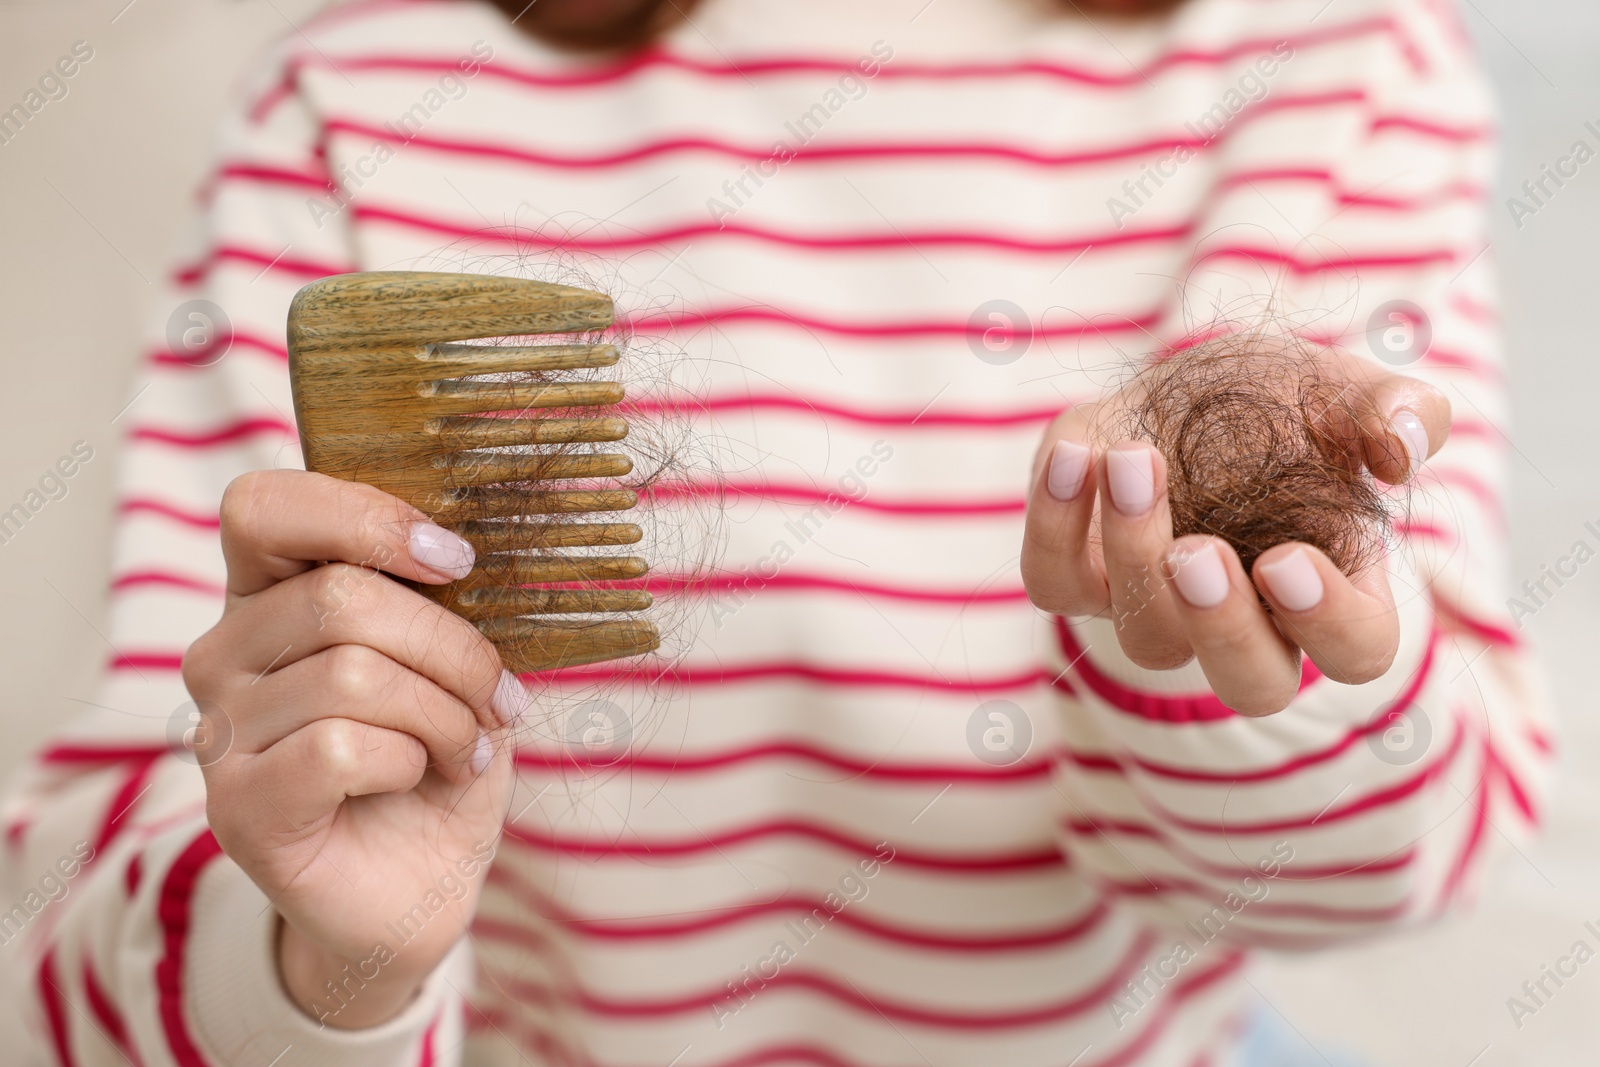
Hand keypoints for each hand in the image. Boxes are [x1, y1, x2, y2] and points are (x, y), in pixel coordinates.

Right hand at [182, 471, 526, 1027]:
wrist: (420, 884)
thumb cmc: (436, 761)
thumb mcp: (454, 664)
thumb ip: (443, 601)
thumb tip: (471, 548)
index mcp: (270, 596)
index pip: (264, 508)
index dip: (363, 516)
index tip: (456, 561)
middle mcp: (225, 654)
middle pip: (340, 597)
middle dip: (452, 647)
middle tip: (499, 696)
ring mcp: (221, 733)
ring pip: (351, 675)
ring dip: (444, 713)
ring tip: (466, 746)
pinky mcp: (238, 808)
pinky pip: (338, 747)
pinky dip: (410, 760)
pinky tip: (420, 778)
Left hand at [1020, 348, 1450, 715]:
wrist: (1180, 389)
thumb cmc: (1279, 404)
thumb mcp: (1338, 390)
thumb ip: (1392, 410)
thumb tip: (1407, 444)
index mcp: (1328, 593)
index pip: (1355, 651)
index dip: (1328, 622)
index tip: (1286, 561)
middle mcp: (1243, 624)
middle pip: (1250, 682)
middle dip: (1222, 625)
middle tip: (1197, 554)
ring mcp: (1157, 611)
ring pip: (1146, 636)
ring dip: (1134, 550)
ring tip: (1133, 460)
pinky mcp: (1079, 580)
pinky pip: (1056, 583)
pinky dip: (1054, 522)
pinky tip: (1076, 452)